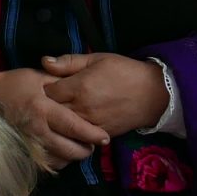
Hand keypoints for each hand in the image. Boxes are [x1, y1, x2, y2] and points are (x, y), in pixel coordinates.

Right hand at [0, 66, 110, 164]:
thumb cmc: (11, 84)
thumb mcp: (36, 76)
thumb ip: (60, 82)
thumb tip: (82, 86)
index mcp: (43, 108)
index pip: (73, 125)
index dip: (92, 134)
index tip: (106, 137)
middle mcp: (36, 129)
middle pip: (68, 148)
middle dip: (85, 150)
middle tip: (95, 145)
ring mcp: (27, 143)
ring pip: (57, 159)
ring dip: (72, 157)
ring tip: (81, 149)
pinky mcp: (20, 151)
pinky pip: (43, 163)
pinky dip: (56, 162)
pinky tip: (62, 154)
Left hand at [41, 52, 169, 137]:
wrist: (152, 94)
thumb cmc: (124, 71)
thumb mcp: (97, 59)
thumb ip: (69, 61)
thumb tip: (44, 62)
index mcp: (79, 86)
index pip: (47, 91)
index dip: (45, 87)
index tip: (48, 85)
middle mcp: (81, 107)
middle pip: (51, 111)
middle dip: (48, 105)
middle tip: (51, 99)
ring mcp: (89, 124)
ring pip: (62, 126)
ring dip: (58, 120)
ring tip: (60, 112)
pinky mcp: (98, 135)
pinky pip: (77, 136)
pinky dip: (71, 131)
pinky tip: (73, 124)